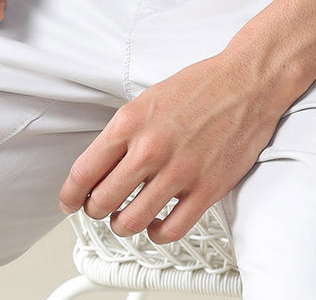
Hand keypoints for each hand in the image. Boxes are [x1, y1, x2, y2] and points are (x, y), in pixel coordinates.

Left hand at [57, 53, 282, 243]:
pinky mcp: (206, 189)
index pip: (84, 171)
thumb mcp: (148, 99)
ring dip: (123, 224)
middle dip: (96, 210)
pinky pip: (169, 231)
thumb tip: (99, 165)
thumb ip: (123, 133)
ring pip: (130, 222)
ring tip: (127, 216)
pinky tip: (156, 223)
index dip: (70, 195)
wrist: (247, 82)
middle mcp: (150, 148)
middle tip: (99, 208)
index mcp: (130, 121)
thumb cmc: (201, 86)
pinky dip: (156, 233)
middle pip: (102, 202)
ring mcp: (178, 171)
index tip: (69, 202)